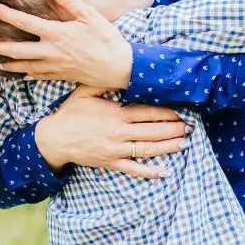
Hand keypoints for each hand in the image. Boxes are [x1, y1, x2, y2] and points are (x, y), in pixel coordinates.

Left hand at [0, 0, 132, 86]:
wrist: (121, 68)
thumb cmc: (108, 39)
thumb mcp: (91, 16)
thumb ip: (69, 1)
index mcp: (57, 34)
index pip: (25, 23)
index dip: (6, 14)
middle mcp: (52, 52)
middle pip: (17, 51)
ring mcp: (55, 67)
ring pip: (25, 67)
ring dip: (7, 64)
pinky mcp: (62, 76)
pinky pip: (39, 76)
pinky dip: (27, 75)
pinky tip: (21, 74)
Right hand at [35, 85, 192, 178]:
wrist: (54, 138)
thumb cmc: (71, 113)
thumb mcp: (85, 91)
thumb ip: (105, 83)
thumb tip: (121, 73)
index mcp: (115, 114)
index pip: (147, 112)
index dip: (167, 112)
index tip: (181, 110)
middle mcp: (118, 132)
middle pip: (152, 130)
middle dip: (173, 128)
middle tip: (190, 126)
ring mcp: (115, 149)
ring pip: (147, 149)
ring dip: (168, 146)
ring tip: (184, 143)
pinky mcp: (110, 163)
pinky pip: (133, 169)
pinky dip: (150, 171)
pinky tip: (165, 171)